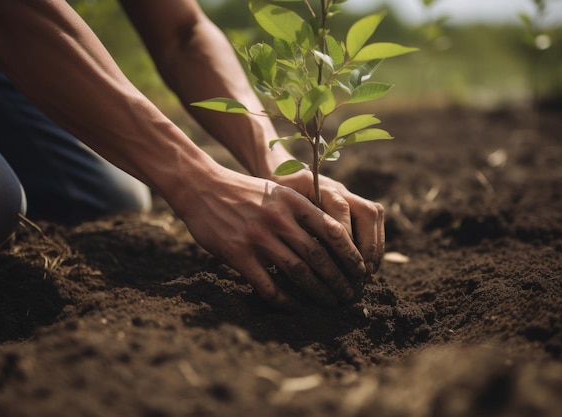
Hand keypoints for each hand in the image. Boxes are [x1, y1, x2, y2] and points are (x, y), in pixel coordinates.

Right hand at [171, 167, 366, 309]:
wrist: (201, 187)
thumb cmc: (244, 191)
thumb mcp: (278, 191)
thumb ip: (303, 210)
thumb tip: (334, 236)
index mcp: (293, 202)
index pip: (332, 230)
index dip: (350, 254)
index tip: (360, 269)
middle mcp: (279, 220)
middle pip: (319, 256)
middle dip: (339, 279)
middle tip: (350, 293)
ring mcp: (258, 238)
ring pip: (298, 272)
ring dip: (318, 292)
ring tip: (330, 302)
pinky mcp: (239, 255)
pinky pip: (268, 285)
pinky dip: (284, 300)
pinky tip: (294, 307)